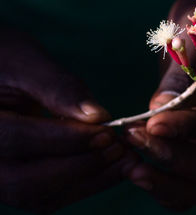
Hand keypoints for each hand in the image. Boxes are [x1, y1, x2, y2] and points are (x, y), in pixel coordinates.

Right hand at [0, 30, 138, 212]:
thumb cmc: (5, 60)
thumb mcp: (26, 63)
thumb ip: (59, 88)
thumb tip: (98, 116)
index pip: (18, 139)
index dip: (67, 139)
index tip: (107, 132)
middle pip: (28, 180)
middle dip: (82, 165)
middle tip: (120, 149)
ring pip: (41, 195)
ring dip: (89, 180)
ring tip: (125, 161)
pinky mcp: (18, 179)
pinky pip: (49, 194)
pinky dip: (84, 183)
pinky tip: (112, 167)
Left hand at [125, 30, 195, 209]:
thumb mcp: (195, 37)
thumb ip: (179, 77)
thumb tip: (157, 113)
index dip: (190, 127)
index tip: (151, 125)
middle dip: (173, 159)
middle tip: (133, 142)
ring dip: (167, 182)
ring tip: (131, 167)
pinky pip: (195, 178)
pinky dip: (168, 183)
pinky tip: (141, 169)